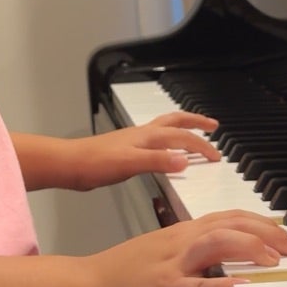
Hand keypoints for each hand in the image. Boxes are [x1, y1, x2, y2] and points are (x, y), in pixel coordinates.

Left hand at [66, 113, 221, 190]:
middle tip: (213, 125)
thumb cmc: (96, 163)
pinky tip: (165, 152)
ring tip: (194, 131)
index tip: (216, 157)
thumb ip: (158, 162)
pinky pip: (156, 140)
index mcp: (148, 136)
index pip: (182, 137)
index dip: (201, 146)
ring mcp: (135, 140)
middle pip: (176, 121)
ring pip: (165, 127)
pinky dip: (168, 141)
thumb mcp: (130, 164)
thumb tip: (185, 161)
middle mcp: (143, 134)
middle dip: (196, 122)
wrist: (70, 165)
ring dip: (183, 127)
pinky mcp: (127, 149)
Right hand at [85, 210, 286, 286]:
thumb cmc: (115, 281)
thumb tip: (211, 281)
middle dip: (267, 233)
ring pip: (217, 243)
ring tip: (274, 259)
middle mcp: (179, 243)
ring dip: (250, 249)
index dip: (259, 223)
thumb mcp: (158, 265)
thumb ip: (187, 269)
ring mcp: (171, 265)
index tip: (283, 233)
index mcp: (179, 235)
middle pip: (230, 224)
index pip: (226, 219)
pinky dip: (221, 286)